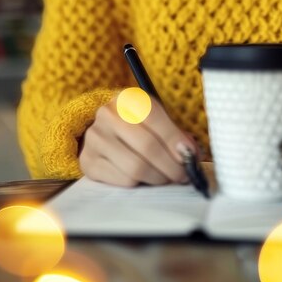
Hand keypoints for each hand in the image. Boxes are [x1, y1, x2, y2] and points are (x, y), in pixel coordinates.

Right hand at [79, 93, 199, 187]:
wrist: (103, 132)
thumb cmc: (137, 125)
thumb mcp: (156, 120)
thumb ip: (176, 134)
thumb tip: (192, 154)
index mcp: (127, 98)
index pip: (154, 117)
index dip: (175, 139)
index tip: (191, 156)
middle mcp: (108, 114)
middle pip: (147, 146)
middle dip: (171, 165)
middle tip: (183, 175)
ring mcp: (95, 138)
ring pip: (135, 168)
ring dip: (157, 178)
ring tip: (165, 177)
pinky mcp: (88, 162)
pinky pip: (122, 181)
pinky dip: (140, 184)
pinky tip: (145, 179)